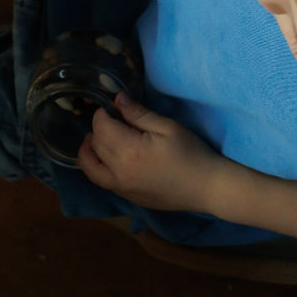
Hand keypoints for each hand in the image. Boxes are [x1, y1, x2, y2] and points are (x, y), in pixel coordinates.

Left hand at [77, 92, 227, 212]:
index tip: (112, 108)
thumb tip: (116, 99)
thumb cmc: (191, 154)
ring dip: (89, 151)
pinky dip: (96, 168)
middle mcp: (119, 171)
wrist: (208, 188)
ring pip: (90, 167)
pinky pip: (101, 181)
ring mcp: (121, 188)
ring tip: (97, 140)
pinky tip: (107, 159)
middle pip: (94, 145)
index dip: (102, 114)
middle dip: (97, 129)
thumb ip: (138, 113)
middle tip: (111, 121)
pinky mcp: (127, 197)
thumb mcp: (167, 127)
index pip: (100, 127)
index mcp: (129, 150)